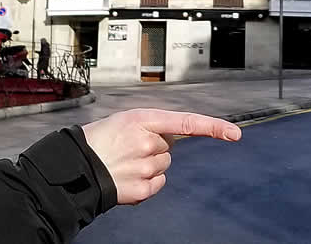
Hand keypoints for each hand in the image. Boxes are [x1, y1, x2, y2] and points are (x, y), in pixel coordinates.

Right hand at [82, 108, 240, 204]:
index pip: (187, 122)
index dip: (213, 127)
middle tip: (130, 147)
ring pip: (164, 165)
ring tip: (125, 161)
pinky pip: (159, 183)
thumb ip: (154, 126)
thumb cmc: (100, 139)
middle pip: (170, 147)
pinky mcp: (141, 189)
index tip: (234, 133)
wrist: (76, 166)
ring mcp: (144, 168)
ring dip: (150, 164)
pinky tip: (129, 176)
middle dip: (155, 147)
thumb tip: (175, 137)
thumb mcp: (126, 120)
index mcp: (143, 120)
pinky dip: (148, 181)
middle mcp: (147, 143)